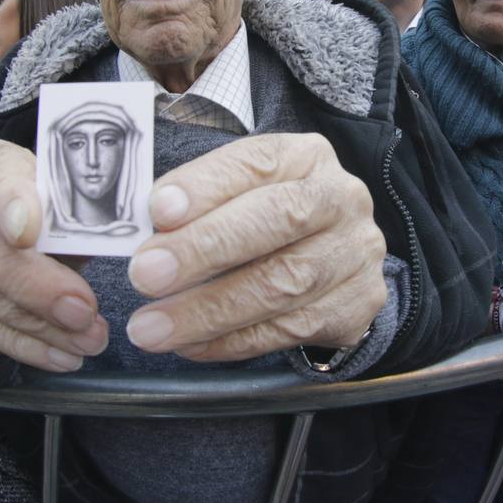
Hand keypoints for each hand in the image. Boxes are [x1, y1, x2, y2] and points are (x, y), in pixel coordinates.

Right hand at [0, 138, 108, 371]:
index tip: (30, 233)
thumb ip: (86, 218)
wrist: (7, 232)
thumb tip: (123, 243)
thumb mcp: (71, 204)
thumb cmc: (51, 212)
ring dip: (37, 326)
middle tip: (83, 312)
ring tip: (86, 341)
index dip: (12, 204)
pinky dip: (23, 345)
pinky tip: (60, 355)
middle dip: (34, 286)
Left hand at [126, 133, 386, 360]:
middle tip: (145, 275)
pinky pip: (291, 329)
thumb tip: (147, 229)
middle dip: (204, 249)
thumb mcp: (237, 191)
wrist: (332, 257)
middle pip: (277, 220)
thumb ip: (198, 202)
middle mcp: (340, 199)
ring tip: (152, 327)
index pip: (256, 162)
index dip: (206, 187)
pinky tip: (190, 345)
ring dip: (209, 310)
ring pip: (284, 284)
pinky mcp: (357, 304)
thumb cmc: (265, 218)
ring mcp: (355, 253)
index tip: (157, 211)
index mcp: (305, 157)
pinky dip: (233, 341)